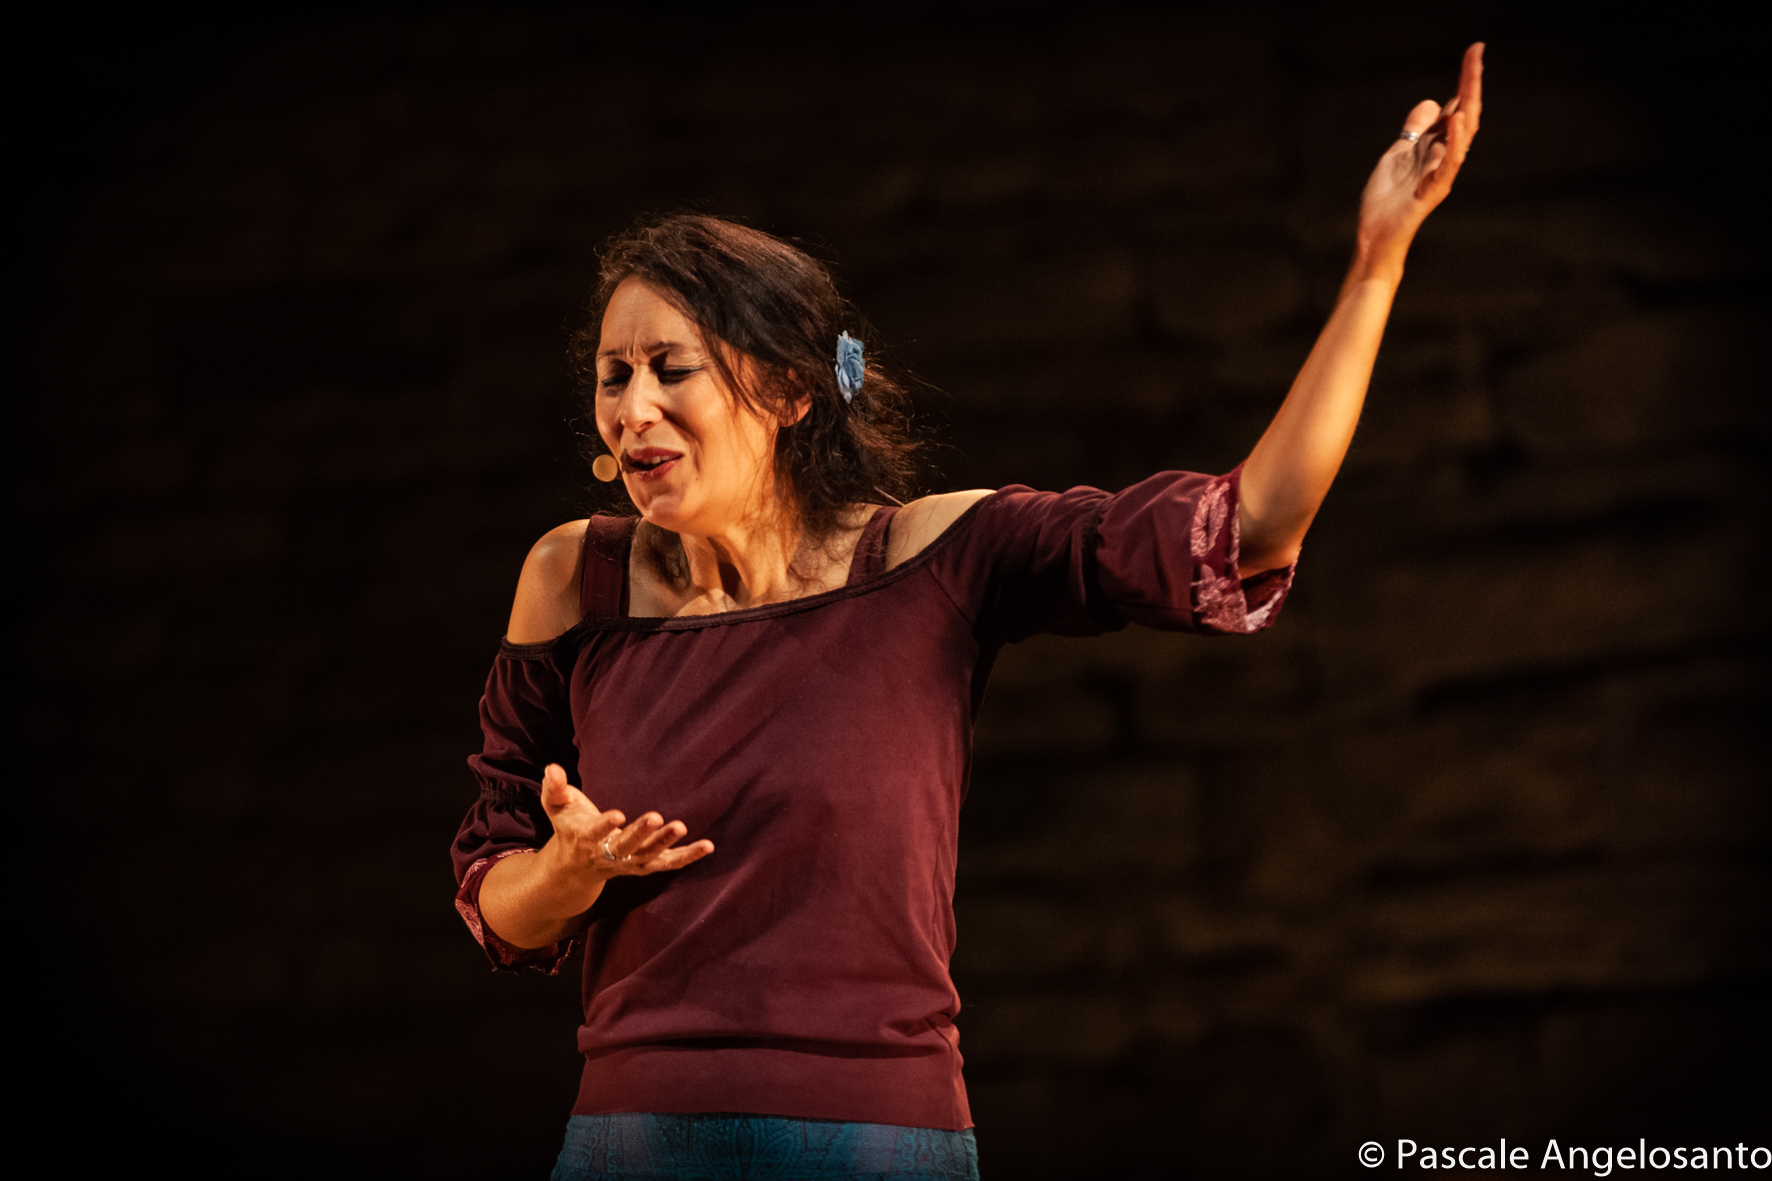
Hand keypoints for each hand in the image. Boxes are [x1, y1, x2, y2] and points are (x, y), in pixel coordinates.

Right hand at [539, 763, 713, 881]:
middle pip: (625, 847)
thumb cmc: (568, 829)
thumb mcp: (556, 808)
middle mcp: (607, 855)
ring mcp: (627, 863)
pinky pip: (667, 864)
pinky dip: (687, 857)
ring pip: (648, 857)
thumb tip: (552, 768)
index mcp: (584, 839)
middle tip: (655, 817)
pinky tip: (707, 846)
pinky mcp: (644, 865)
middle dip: (640, 833)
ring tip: (681, 827)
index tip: (617, 815)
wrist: (573, 871)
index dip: (604, 826)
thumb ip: (554, 789)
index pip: (594, 833)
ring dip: (664, 843)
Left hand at [1354, 42, 1483, 279]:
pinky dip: (1452, 142)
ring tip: (1471, 78)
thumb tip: (1433, 103)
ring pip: (1462, 136)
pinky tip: (1455, 121)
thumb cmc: (1387, 199)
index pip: (1456, 107)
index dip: (1464, 80)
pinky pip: (1447, 164)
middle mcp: (1443, 156)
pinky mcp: (1432, 190)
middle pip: (1464, 114)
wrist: (1374, 235)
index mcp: (1435, 146)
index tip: (1473, 51)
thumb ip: (1414, 130)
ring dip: (1467, 106)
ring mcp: (1441, 173)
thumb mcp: (1397, 154)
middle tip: (1477, 53)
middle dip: (1470, 83)